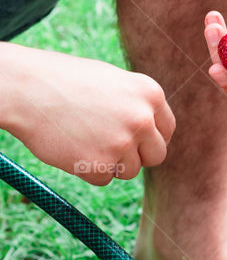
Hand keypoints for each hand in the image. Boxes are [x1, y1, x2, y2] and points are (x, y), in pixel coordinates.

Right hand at [3, 45, 174, 184]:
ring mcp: (123, 143)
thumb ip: (135, 104)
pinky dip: (88, 169)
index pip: (167, 129)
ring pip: (130, 170)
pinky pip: (104, 178)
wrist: (26, 89)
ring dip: (110, 163)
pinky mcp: (102, 164)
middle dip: (137, 157)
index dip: (151, 139)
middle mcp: (143, 119)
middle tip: (111, 147)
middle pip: (156, 156)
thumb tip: (151, 129)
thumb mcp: (111, 81)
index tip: (138, 142)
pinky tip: (71, 147)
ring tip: (83, 139)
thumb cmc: (62, 81)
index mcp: (149, 93)